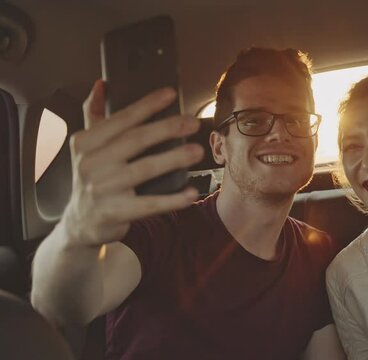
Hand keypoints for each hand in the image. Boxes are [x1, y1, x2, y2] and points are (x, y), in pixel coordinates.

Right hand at [61, 80, 203, 246]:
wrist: (79, 222)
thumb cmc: (92, 177)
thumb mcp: (86, 146)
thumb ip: (93, 115)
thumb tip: (102, 84)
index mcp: (85, 142)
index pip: (121, 119)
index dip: (147, 105)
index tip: (171, 94)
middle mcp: (90, 163)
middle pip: (135, 140)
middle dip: (167, 129)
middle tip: (193, 122)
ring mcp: (101, 189)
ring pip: (144, 169)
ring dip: (174, 159)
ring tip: (197, 151)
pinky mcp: (114, 213)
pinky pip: (148, 205)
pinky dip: (171, 200)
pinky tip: (191, 193)